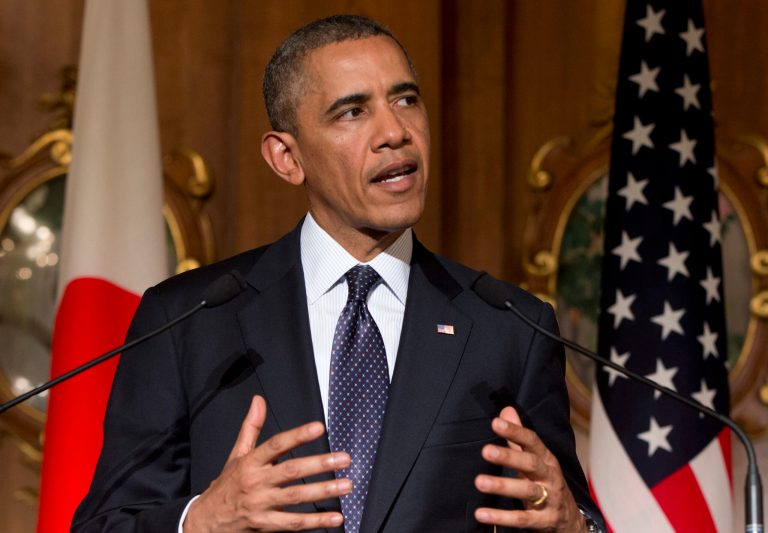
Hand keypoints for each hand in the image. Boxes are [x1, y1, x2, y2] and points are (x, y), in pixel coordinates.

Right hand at [184, 395, 350, 531]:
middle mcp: (256, 482)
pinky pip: (293, 523)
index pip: (276, 445)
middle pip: (291, 470)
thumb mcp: (236, 454)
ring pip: (296, 497)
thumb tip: (258, 400)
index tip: (319, 427)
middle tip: (344, 458)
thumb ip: (251, 427)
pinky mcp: (265, 525)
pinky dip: (316, 521)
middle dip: (320, 464)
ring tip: (346, 485)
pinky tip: (335, 516)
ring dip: (323, 491)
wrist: (205, 522)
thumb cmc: (227, 485)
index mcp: (250, 462)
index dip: (298, 435)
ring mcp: (261, 505)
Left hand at [474, 406, 586, 531]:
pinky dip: (502, 517)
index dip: (515, 431)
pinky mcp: (543, 521)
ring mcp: (549, 500)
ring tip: (479, 482)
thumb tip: (506, 411)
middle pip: (531, 464)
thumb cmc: (546, 484)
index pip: (532, 441)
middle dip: (509, 457)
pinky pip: (522, 519)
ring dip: (503, 486)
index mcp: (546, 459)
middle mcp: (549, 477)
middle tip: (486, 451)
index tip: (495, 423)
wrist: (569, 521)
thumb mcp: (535, 459)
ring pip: (527, 491)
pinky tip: (482, 514)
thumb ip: (518, 437)